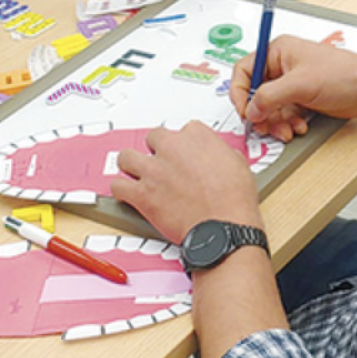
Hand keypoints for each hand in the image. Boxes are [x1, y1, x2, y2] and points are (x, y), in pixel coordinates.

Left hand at [111, 123, 261, 243]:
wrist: (225, 228)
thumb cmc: (234, 200)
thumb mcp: (238, 164)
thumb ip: (221, 154)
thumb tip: (218, 158)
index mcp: (196, 136)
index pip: (182, 130)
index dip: (182, 146)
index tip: (184, 156)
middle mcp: (172, 147)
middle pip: (152, 138)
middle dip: (156, 151)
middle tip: (163, 166)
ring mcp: (154, 170)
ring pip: (126, 157)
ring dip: (131, 165)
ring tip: (137, 174)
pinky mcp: (142, 194)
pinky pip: (118, 186)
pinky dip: (121, 190)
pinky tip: (128, 194)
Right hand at [231, 35, 356, 141]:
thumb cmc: (343, 74)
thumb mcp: (299, 84)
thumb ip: (269, 96)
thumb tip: (251, 109)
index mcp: (278, 51)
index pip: (245, 70)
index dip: (240, 92)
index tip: (244, 111)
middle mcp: (282, 66)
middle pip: (256, 92)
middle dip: (261, 112)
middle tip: (265, 125)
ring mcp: (292, 83)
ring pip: (270, 107)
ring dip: (276, 122)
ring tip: (286, 129)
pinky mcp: (301, 98)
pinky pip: (284, 113)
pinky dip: (287, 123)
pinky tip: (298, 126)